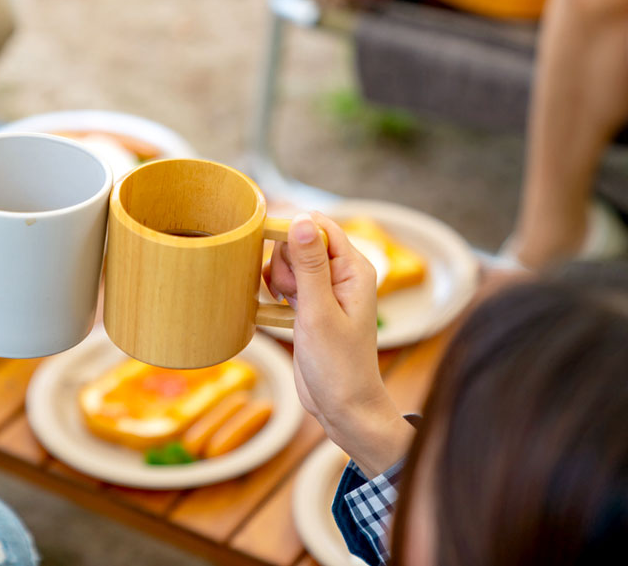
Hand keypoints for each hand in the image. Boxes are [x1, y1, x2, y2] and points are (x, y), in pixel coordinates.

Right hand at [264, 213, 413, 473]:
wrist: (342, 407)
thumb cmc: (338, 365)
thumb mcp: (319, 312)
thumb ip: (310, 265)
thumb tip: (301, 220)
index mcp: (353, 269)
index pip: (320, 226)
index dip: (293, 232)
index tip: (274, 255)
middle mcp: (341, 275)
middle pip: (300, 241)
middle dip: (284, 262)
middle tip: (288, 294)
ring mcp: (325, 291)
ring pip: (289, 262)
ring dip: (277, 278)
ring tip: (284, 304)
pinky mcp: (310, 307)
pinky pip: (286, 284)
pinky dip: (274, 293)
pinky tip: (274, 310)